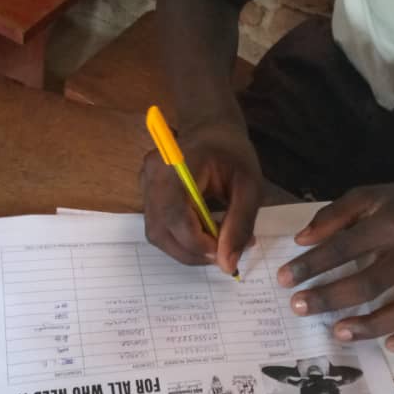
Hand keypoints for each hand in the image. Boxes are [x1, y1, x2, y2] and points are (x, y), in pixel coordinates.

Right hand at [141, 121, 262, 274]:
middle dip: (192, 252)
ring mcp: (144, 185)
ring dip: (187, 250)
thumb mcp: (249, 186)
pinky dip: (181, 240)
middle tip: (223, 257)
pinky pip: (160, 227)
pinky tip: (203, 235)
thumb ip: (240, 224)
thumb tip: (228, 264)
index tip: (225, 254)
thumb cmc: (232, 154)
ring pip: (158, 234)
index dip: (198, 243)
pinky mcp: (146, 195)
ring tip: (216, 246)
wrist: (210, 129)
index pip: (176, 215)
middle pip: (161, 231)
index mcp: (177, 164)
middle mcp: (152, 175)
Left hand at [276, 183, 393, 355]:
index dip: (312, 264)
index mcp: (391, 225)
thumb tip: (301, 240)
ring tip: (338, 332)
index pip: (345, 247)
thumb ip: (334, 214)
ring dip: (370, 326)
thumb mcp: (369, 195)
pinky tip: (392, 345)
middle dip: (330, 298)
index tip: (284, 278)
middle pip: (370, 283)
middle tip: (298, 307)